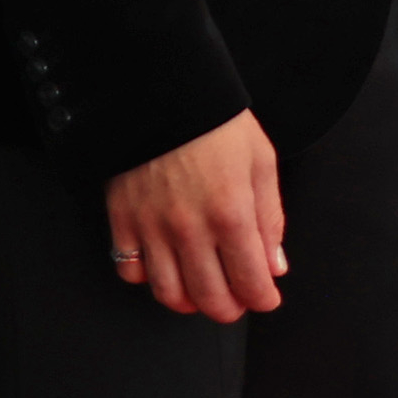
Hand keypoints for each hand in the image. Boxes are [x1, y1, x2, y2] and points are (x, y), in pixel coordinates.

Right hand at [105, 109, 285, 322]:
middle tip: (237, 299)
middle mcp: (190, 228)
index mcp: (231, 213)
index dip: (263, 298)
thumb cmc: (217, 121)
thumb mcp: (260, 160)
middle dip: (230, 308)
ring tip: (202, 289)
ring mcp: (152, 227)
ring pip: (169, 294)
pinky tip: (164, 264)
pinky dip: (147, 278)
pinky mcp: (122, 218)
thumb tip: (274, 266)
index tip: (267, 296)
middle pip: (210, 298)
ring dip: (190, 302)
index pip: (251, 282)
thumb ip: (270, 217)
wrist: (164, 89)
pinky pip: (130, 270)